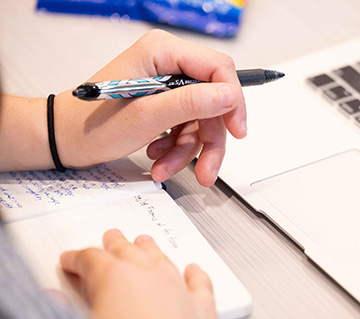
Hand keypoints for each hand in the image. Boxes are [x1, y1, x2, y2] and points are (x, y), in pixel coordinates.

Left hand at [0, 30, 245, 186]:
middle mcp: (168, 65)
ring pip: (201, 119)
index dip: (233, 100)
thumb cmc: (92, 124)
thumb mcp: (146, 116)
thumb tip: (229, 95)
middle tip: (208, 169)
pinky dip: (177, 149)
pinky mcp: (164, 103)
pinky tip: (159, 158)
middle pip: (212, 100)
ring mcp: (167, 85)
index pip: (218, 68)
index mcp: (163, 52)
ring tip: (166, 168)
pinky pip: (187, 127)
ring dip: (189, 150)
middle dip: (209, 139)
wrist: (65, 141)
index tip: (237, 130)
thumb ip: (190, 103)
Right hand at [60, 229, 220, 318]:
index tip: (69, 260)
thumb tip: (53, 300)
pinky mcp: (203, 308)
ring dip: (151, 251)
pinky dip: (195, 274)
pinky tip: (193, 269)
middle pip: (128, 251)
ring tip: (144, 242)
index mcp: (115, 280)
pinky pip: (199, 283)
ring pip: (162, 260)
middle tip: (110, 238)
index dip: (76, 258)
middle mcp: (149, 276)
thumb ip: (68, 312)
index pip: (90, 258)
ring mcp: (179, 289)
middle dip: (115, 245)